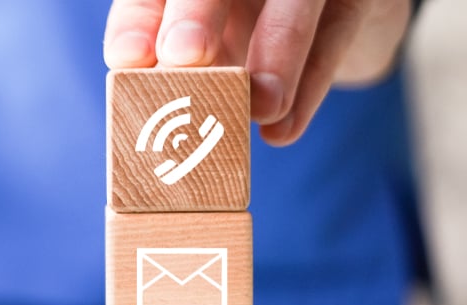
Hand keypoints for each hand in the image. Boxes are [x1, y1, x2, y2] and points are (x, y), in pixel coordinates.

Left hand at [104, 0, 411, 145]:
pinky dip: (310, 85)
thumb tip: (149, 118)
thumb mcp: (210, 51)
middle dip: (196, 14)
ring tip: (262, 106)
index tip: (125, 60)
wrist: (341, 16)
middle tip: (182, 55)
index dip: (138, 20)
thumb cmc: (252, 34)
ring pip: (295, 0)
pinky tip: (282, 130)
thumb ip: (180, 71)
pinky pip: (335, 33)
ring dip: (276, 51)